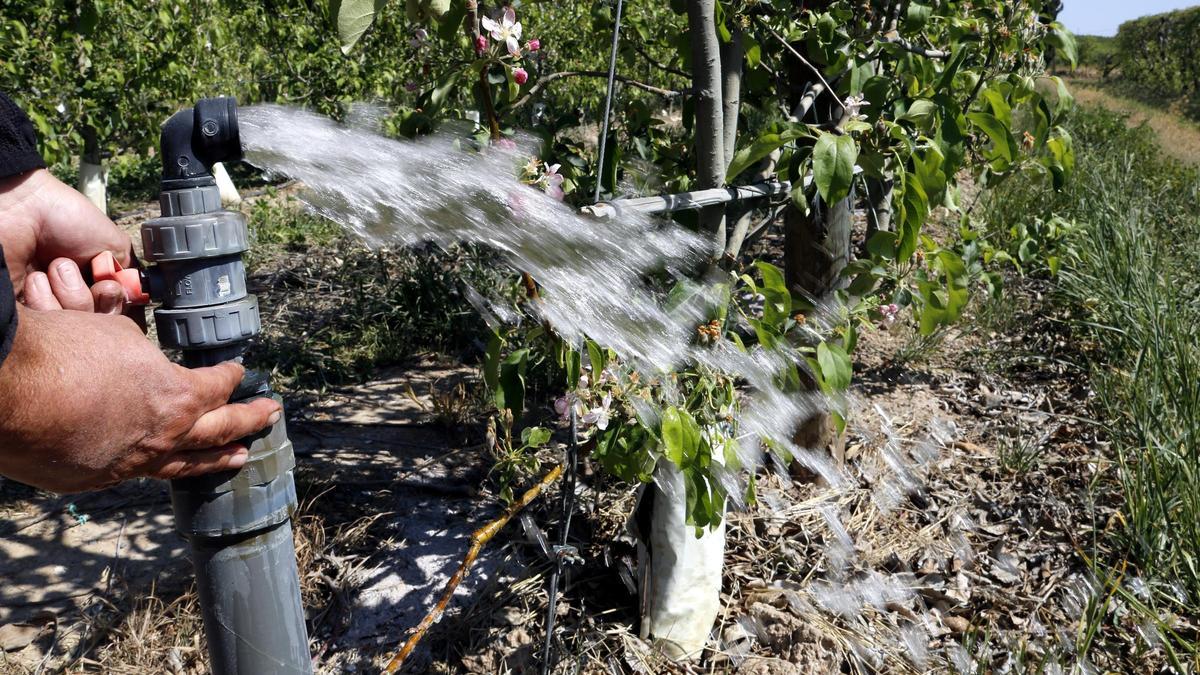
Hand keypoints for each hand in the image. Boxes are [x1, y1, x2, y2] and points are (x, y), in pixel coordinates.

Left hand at [0, 168, 131, 312]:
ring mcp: (47, 303)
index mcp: (94, 281)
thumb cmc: (65, 217)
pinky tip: (38, 278)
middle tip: (88, 279)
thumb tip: (134, 300)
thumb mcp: (112, 243)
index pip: (114, 312)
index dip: (115, 304)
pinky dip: (45, 300)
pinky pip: (44, 325)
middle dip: (96, 302)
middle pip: (97, 325)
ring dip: (70, 294)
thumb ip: (129, 276)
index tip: (109, 286)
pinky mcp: (24, 312)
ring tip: (55, 267)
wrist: (22, 208)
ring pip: (72, 326)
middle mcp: (72, 295)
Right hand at [0, 306, 280, 492]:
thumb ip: (137, 353)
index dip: (227, 377)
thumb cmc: (58, 351)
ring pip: (181, 465)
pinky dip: (149, 467)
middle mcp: (159, 438)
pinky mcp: (90, 479)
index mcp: (173, 397)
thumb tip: (138, 357)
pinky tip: (159, 466)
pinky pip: (129, 474)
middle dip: (248, 421)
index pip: (215, 387)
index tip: (239, 372)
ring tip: (240, 457)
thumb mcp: (112, 335)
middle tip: (270, 415)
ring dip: (214, 459)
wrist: (3, 389)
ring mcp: (126, 464)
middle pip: (216, 431)